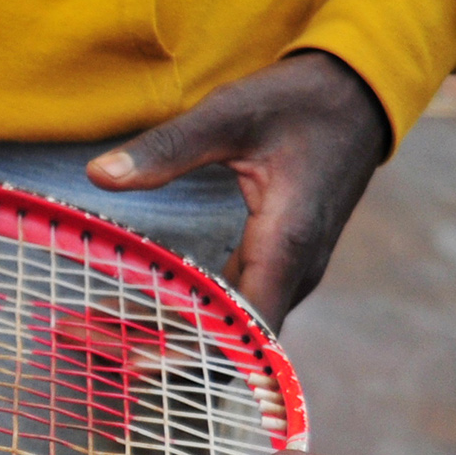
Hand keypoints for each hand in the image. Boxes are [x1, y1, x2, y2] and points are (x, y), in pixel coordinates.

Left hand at [86, 51, 387, 320]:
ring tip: (104, 335)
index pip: (245, 328)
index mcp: (286, 243)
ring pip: (238, 329)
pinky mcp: (284, 267)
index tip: (133, 359)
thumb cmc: (301, 101)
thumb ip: (167, 148)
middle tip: (94, 341)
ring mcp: (294, 273)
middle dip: (167, 348)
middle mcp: (296, 271)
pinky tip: (143, 313)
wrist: (361, 95)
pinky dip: (195, 316)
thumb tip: (99, 174)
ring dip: (177, 336)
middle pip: (235, 340)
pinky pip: (241, 309)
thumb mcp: (230, 114)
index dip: (191, 349)